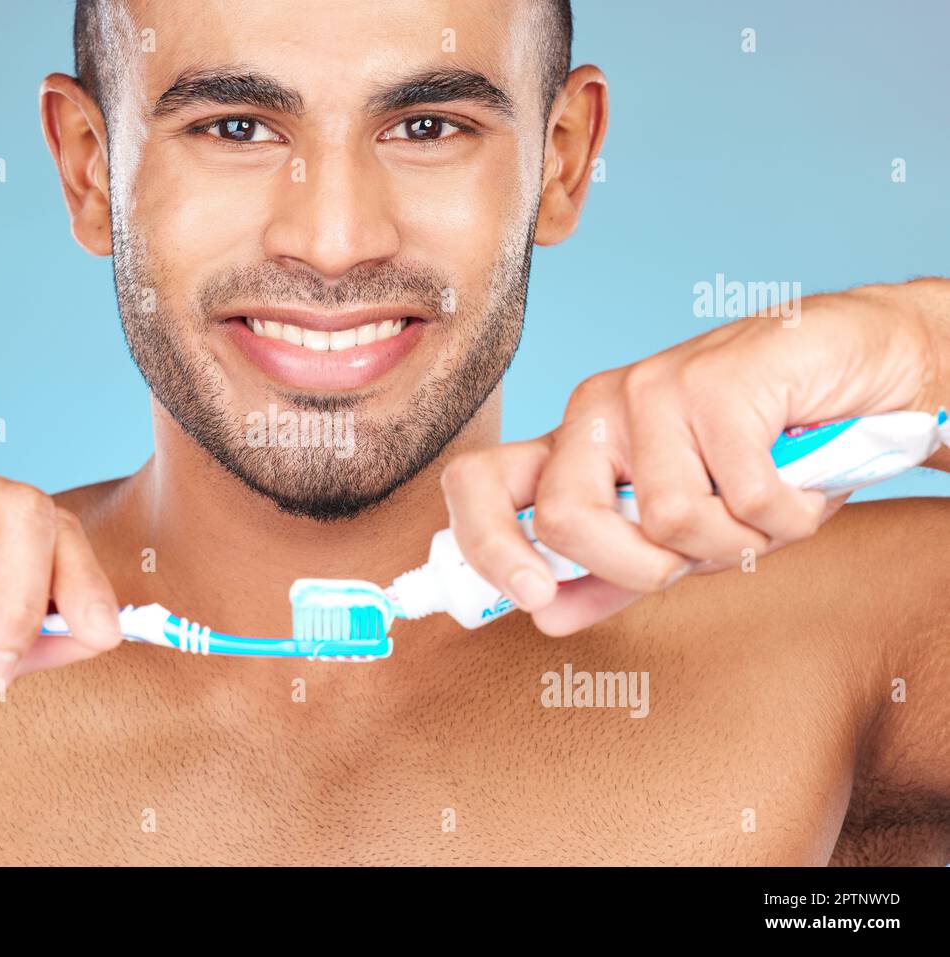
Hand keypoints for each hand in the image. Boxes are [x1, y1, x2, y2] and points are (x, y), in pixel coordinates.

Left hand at [442, 279, 948, 635]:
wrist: (866, 371)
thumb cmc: (766, 455)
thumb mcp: (683, 533)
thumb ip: (612, 573)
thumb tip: (543, 616)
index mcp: (574, 447)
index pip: (478, 482)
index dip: (483, 546)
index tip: (531, 598)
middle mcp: (597, 410)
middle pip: (564, 517)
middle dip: (641, 568)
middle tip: (700, 553)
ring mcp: (651, 388)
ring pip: (666, 519)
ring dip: (738, 541)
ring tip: (768, 504)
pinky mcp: (715, 379)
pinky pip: (743, 497)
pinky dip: (789, 515)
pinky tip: (803, 482)